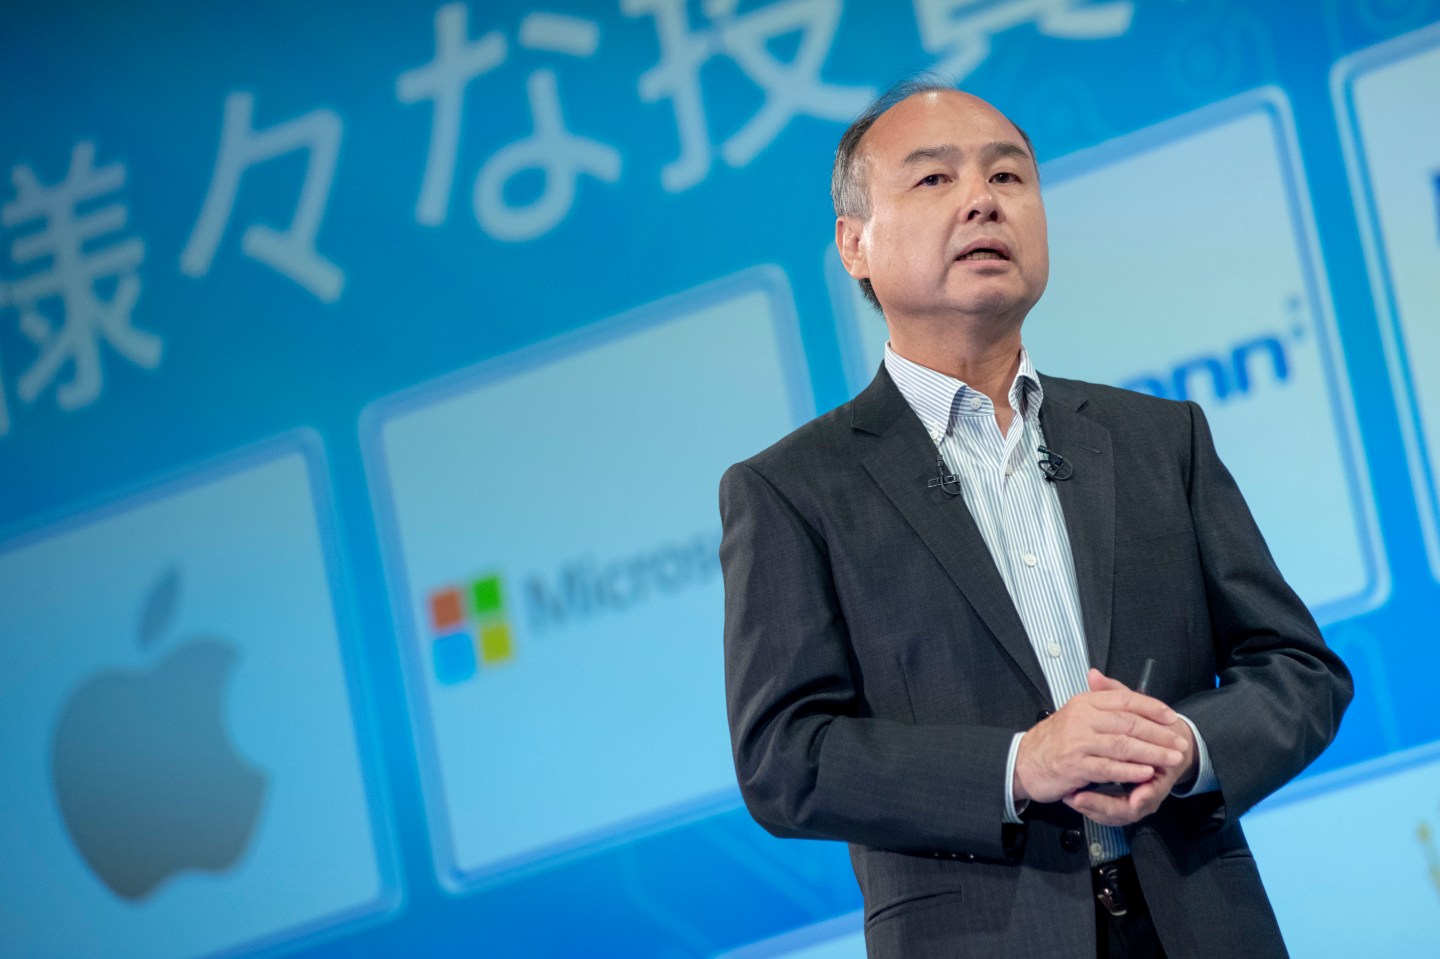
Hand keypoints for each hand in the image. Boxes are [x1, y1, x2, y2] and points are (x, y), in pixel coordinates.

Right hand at [1014, 669, 1187, 819]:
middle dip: (1159, 734)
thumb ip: (1093, 697)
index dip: (1152, 707)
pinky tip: (1146, 773)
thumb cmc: (1053, 739)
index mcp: (1084, 703)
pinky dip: (1130, 771)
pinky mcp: (1075, 765)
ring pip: (1123, 745)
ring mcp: (1078, 742)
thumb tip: (1099, 675)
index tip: (1171, 717)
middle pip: (1129, 723)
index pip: (1124, 699)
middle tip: (1179, 742)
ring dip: (1151, 753)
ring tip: (1171, 759)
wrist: (1024, 761)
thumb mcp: (1074, 713)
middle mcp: (1082, 719)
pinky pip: (1109, 767)